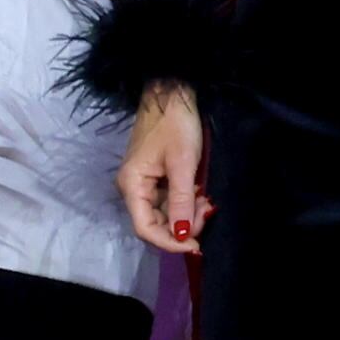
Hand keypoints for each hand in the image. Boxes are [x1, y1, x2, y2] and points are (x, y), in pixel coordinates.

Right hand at [119, 83, 209, 253]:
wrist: (171, 94)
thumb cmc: (175, 125)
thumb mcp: (182, 165)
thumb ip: (180, 201)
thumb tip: (180, 234)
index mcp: (132, 186)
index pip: (145, 228)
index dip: (169, 242)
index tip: (195, 245)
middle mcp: (133, 188)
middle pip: (155, 223)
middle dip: (182, 225)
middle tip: (207, 212)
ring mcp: (144, 183)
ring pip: (165, 213)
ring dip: (187, 213)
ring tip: (207, 201)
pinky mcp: (155, 177)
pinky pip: (169, 200)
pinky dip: (186, 202)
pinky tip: (201, 194)